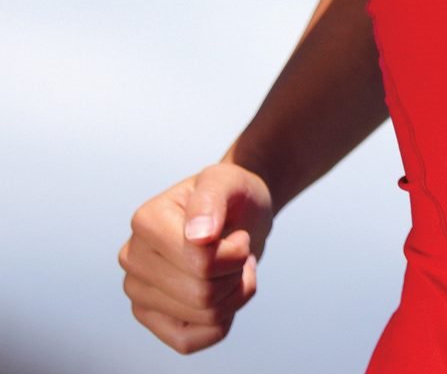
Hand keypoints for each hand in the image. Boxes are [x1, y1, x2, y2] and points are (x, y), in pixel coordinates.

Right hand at [117, 161, 273, 354]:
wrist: (238, 212)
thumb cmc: (232, 195)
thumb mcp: (229, 180)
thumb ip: (212, 198)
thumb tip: (198, 237)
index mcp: (146, 221)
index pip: (201, 262)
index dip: (235, 252)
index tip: (236, 234)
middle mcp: (132, 259)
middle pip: (202, 293)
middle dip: (235, 273)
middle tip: (237, 249)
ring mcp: (137, 292)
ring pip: (202, 316)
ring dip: (234, 293)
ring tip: (231, 267)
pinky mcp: (150, 319)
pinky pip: (189, 342)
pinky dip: (220, 321)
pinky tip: (223, 294)